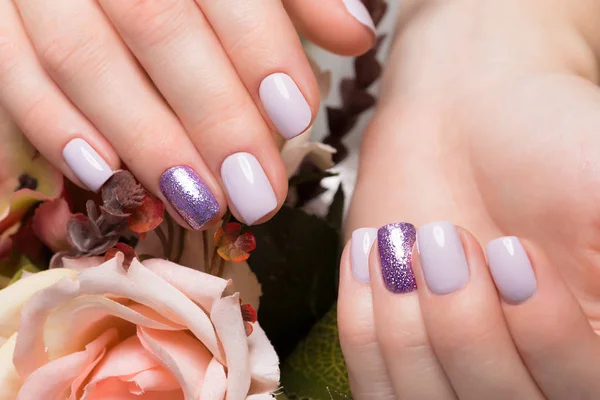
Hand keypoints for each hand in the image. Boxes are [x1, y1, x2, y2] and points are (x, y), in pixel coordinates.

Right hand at [0, 0, 374, 228]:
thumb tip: (355, 35)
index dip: (259, 47)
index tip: (295, 117)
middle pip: (156, 24)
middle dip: (212, 115)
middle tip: (256, 192)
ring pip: (82, 56)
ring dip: (143, 138)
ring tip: (196, 204)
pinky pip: (10, 67)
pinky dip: (51, 124)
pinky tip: (102, 173)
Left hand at [340, 0, 599, 397]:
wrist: (468, 116)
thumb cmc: (551, 140)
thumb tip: (597, 296)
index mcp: (593, 348)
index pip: (580, 386)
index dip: (547, 337)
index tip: (513, 251)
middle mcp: (530, 373)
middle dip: (465, 326)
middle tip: (445, 238)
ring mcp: (460, 371)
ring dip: (410, 326)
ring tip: (404, 241)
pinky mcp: (401, 357)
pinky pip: (375, 388)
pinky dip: (366, 330)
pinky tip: (368, 258)